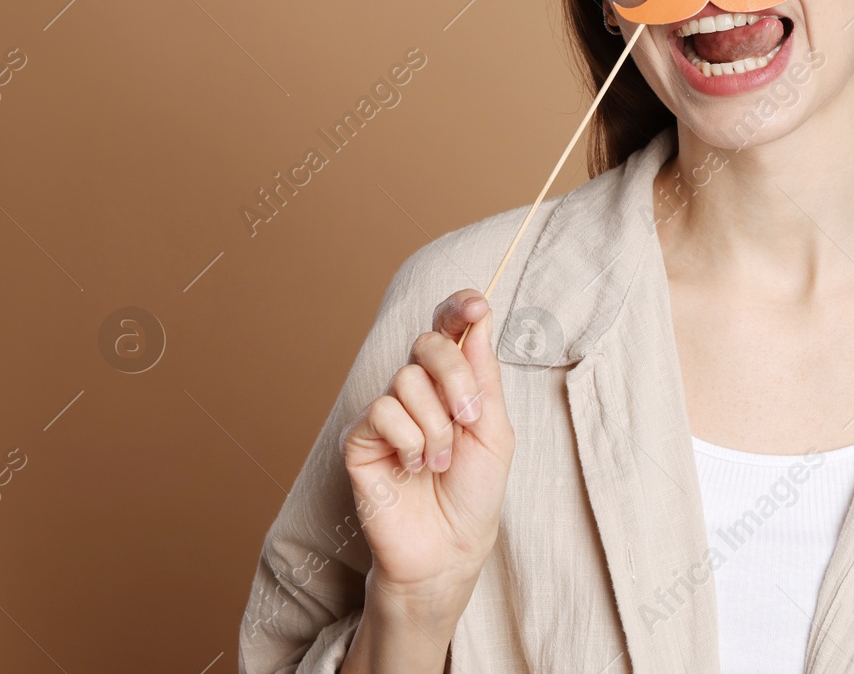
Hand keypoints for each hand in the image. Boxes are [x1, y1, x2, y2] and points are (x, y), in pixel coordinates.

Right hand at [340, 289, 515, 607]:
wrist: (448, 546)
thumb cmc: (474, 491)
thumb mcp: (493, 431)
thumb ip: (483, 377)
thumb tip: (478, 321)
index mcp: (452, 383)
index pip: (448, 329)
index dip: (459, 307)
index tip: (478, 306)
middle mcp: (417, 390)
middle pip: (428, 343)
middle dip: (456, 377)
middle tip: (469, 419)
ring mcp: (386, 411)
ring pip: (407, 380)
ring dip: (435, 426)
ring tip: (439, 462)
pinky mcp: (360, 437)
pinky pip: (383, 412)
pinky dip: (409, 441)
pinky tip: (412, 468)